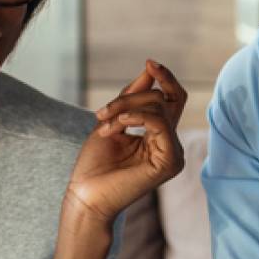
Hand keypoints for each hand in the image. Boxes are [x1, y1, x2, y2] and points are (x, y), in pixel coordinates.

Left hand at [64, 60, 188, 222]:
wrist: (84, 195)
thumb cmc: (95, 164)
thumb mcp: (113, 120)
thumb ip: (133, 96)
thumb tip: (150, 68)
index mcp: (160, 136)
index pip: (173, 99)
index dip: (166, 78)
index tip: (150, 62)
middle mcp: (171, 144)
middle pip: (163, 99)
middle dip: (131, 96)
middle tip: (103, 112)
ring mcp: (173, 154)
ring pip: (159, 108)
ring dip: (125, 108)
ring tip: (103, 123)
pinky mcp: (170, 162)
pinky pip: (160, 123)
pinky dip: (136, 117)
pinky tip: (118, 125)